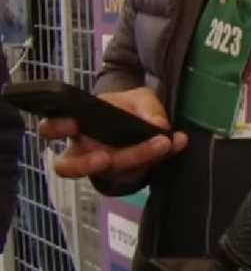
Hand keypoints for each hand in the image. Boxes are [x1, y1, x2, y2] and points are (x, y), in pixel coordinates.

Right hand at [40, 87, 187, 181]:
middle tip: (104, 158)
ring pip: (111, 172)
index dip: (56, 128)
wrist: (142, 119)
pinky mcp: (128, 173)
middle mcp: (83, 151)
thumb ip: (146, 106)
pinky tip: (179, 141)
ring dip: (136, 159)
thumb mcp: (138, 97)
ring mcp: (104, 166)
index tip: (72, 123)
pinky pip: (142, 170)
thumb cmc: (126, 107)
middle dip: (86, 164)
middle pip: (70, 166)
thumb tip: (158, 125)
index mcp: (76, 126)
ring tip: (161, 145)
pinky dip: (164, 155)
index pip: (51, 129)